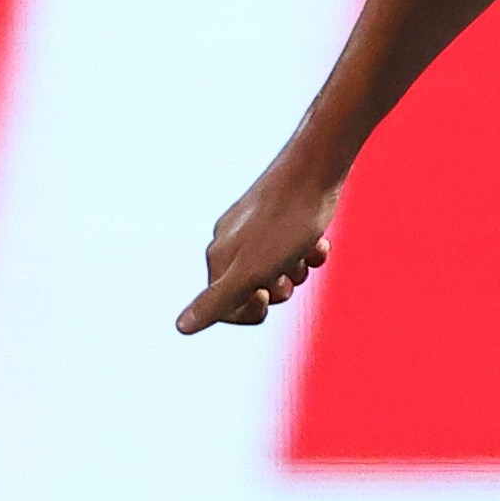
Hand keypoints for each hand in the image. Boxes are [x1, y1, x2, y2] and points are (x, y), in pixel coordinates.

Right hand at [178, 149, 340, 332]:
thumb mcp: (251, 271)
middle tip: (289, 270)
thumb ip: (217, 301)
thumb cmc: (284, 226)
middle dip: (280, 289)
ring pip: (282, 272)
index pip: (227, 308)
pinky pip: (298, 251)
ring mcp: (258, 231)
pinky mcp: (284, 221)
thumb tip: (180, 327)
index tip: (264, 295)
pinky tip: (319, 240)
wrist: (313, 173)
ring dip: (299, 269)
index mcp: (218, 258)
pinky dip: (312, 251)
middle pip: (258, 292)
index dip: (251, 311)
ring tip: (305, 248)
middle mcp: (232, 244)